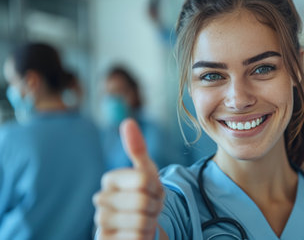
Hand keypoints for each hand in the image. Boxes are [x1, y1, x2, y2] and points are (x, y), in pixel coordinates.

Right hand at [93, 118, 165, 238]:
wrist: (142, 229)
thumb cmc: (145, 198)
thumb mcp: (147, 173)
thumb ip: (137, 149)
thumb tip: (128, 121)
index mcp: (110, 179)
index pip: (144, 179)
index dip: (156, 188)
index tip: (152, 192)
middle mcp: (101, 200)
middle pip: (143, 200)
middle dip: (154, 207)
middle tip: (150, 209)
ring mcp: (101, 223)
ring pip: (140, 221)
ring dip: (150, 223)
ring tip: (144, 221)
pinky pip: (135, 238)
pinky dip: (143, 237)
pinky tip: (137, 235)